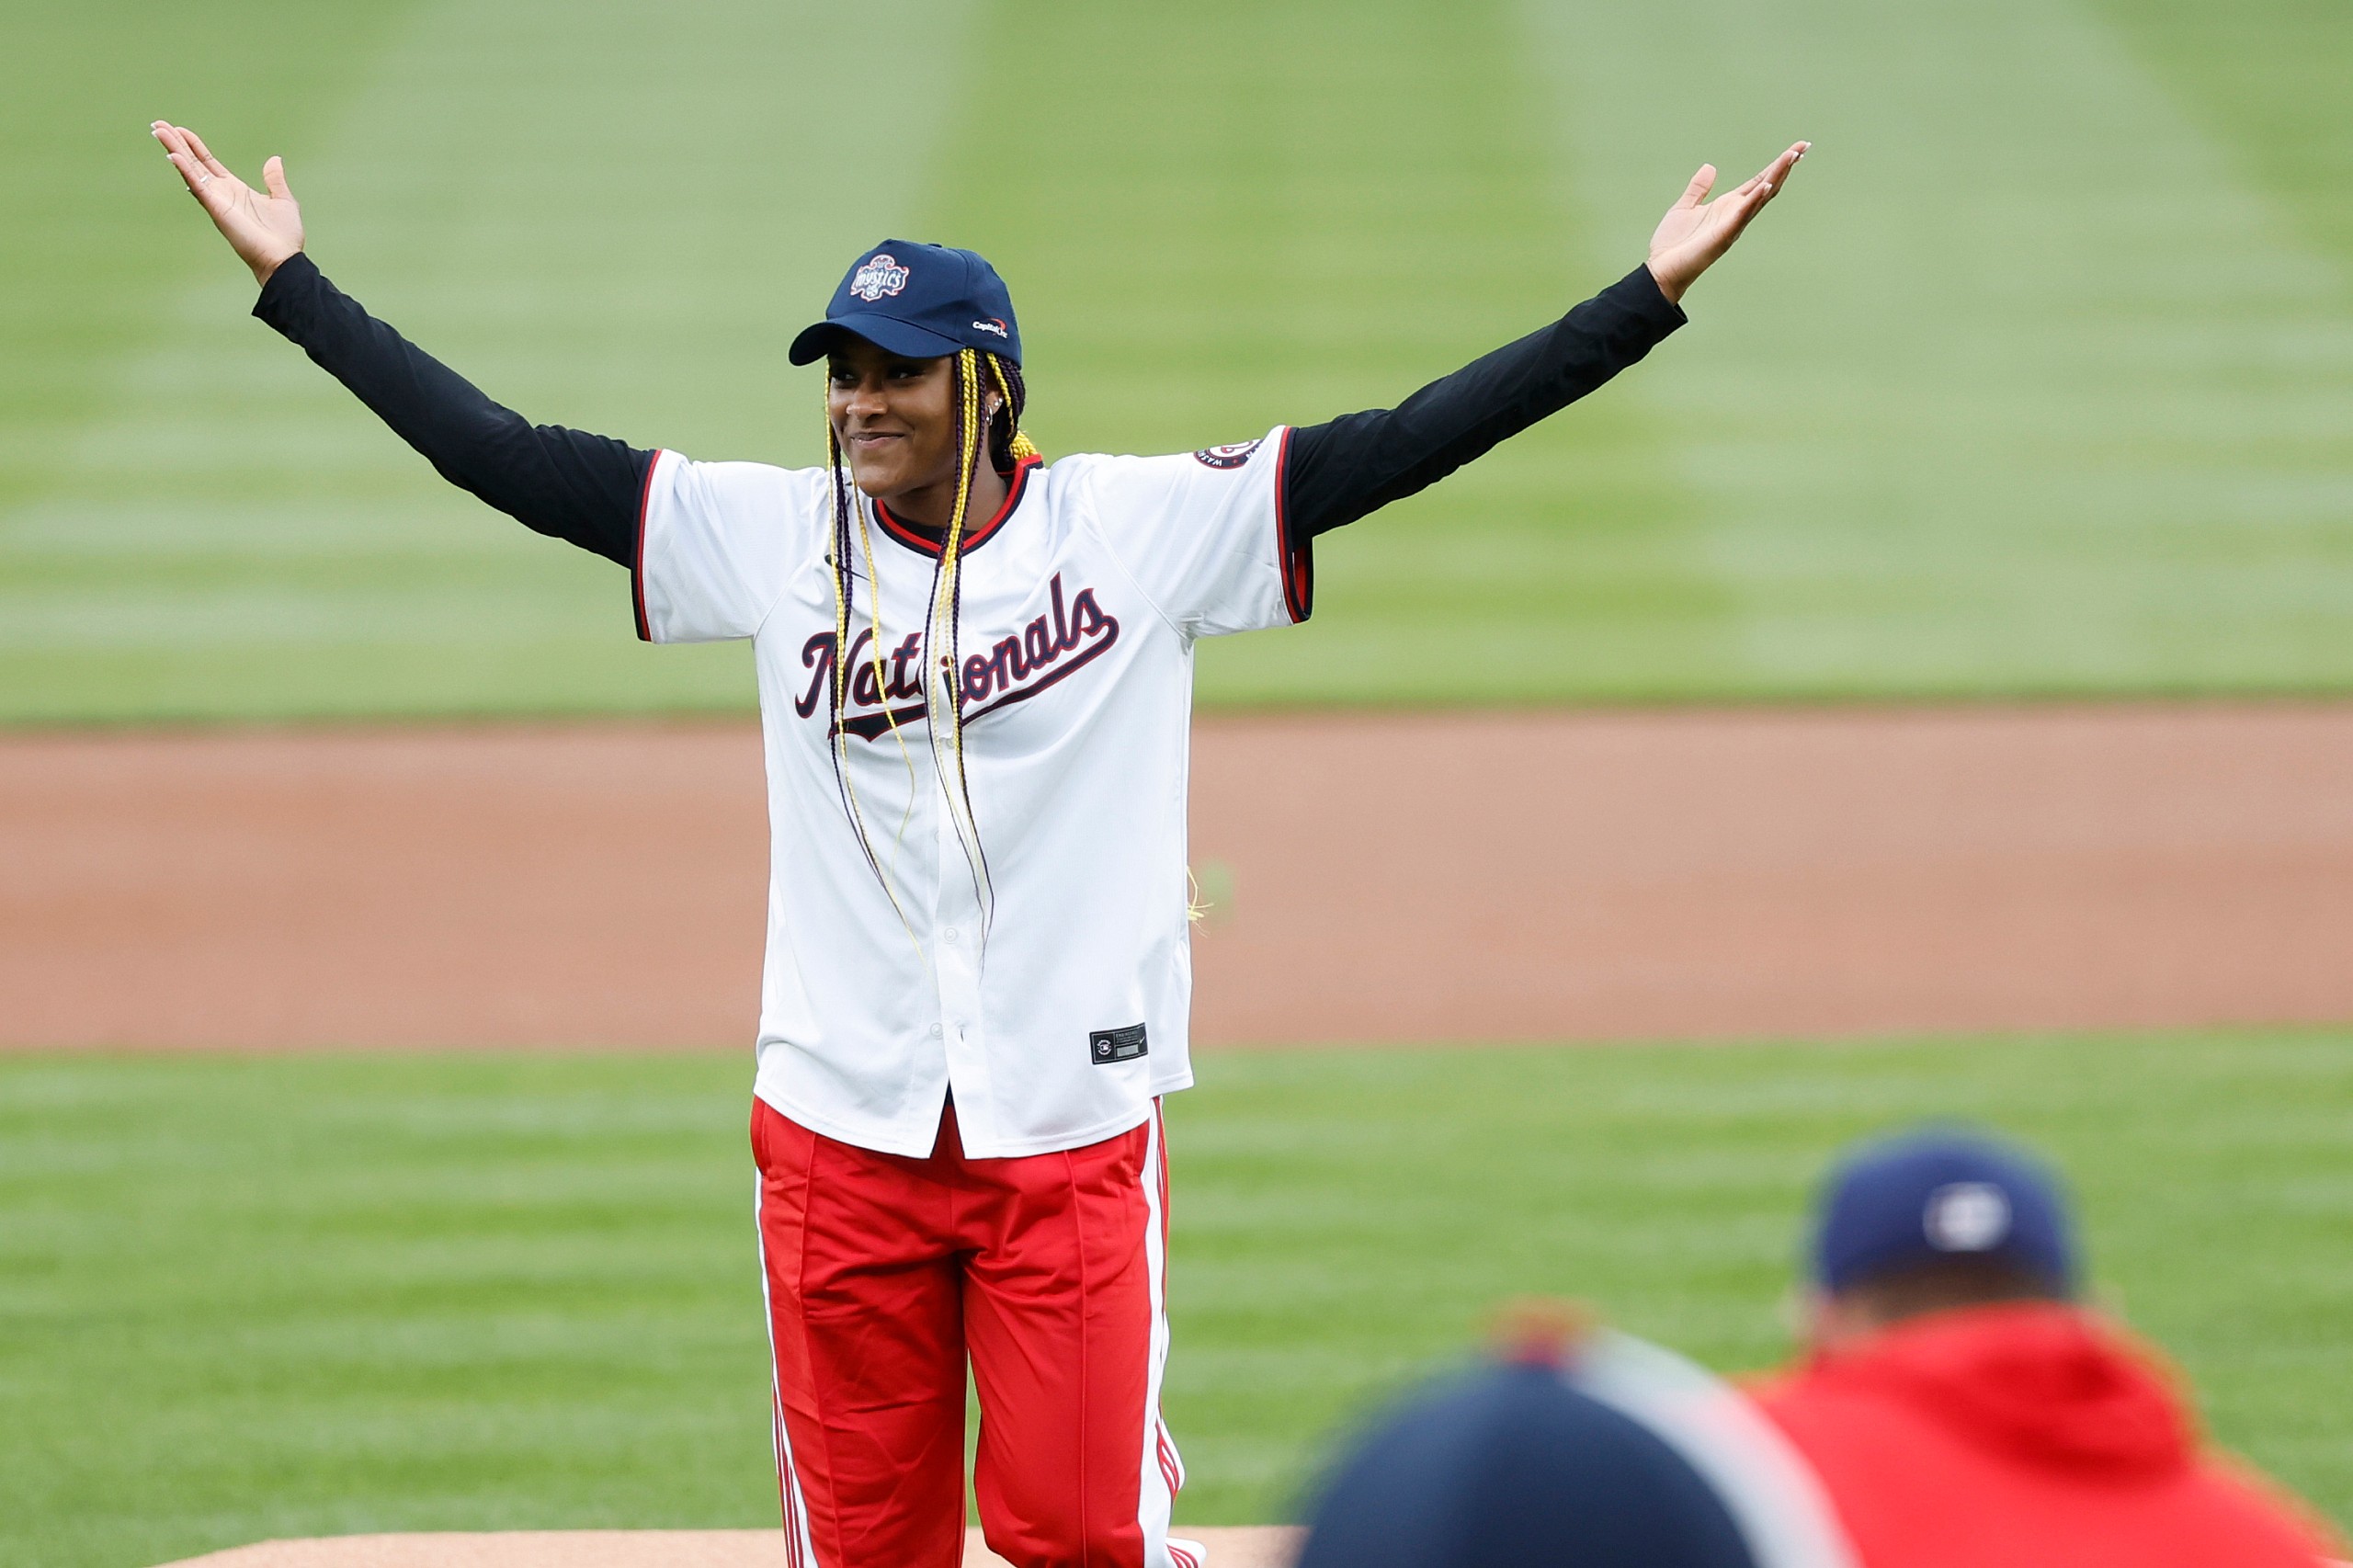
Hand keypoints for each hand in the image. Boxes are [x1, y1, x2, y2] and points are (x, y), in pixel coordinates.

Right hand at [151, 121, 303, 286]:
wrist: (283, 258)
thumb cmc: (284, 235)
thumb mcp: (282, 200)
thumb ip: (275, 180)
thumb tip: (274, 159)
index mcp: (234, 189)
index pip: (207, 162)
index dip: (193, 145)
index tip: (178, 129)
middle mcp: (221, 193)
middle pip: (193, 162)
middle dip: (176, 143)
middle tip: (157, 125)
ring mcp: (216, 200)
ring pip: (190, 170)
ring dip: (174, 150)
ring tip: (158, 131)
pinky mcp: (217, 209)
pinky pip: (198, 186)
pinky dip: (185, 170)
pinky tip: (173, 156)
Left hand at [1645, 141, 1807, 304]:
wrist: (1661, 268)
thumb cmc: (1673, 243)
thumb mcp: (1685, 206)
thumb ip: (1699, 188)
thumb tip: (1710, 167)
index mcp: (1729, 206)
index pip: (1759, 181)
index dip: (1776, 165)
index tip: (1796, 149)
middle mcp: (1736, 214)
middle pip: (1768, 185)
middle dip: (1785, 166)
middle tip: (1804, 146)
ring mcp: (1733, 225)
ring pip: (1761, 197)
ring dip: (1777, 176)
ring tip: (1792, 156)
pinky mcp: (1724, 235)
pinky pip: (1743, 215)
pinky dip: (1755, 200)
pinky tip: (1766, 186)